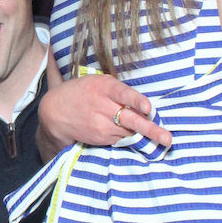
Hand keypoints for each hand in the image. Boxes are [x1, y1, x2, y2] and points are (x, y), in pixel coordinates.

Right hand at [38, 74, 170, 151]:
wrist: (54, 111)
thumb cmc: (80, 92)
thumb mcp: (97, 81)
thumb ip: (118, 89)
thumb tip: (141, 100)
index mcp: (104, 87)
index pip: (124, 94)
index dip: (137, 102)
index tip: (149, 109)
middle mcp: (104, 107)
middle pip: (131, 119)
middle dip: (151, 130)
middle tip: (167, 138)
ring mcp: (102, 125)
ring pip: (130, 131)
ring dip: (147, 136)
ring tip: (164, 141)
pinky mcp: (101, 138)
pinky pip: (122, 138)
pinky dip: (132, 137)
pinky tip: (141, 138)